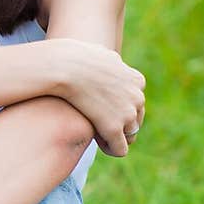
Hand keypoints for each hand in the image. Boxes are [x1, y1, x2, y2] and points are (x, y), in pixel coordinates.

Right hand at [50, 38, 144, 157]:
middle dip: (119, 124)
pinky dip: (110, 149)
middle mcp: (137, 97)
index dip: (118, 108)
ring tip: (96, 133)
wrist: (66, 67)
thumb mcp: (103, 55)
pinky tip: (97, 142)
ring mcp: (128, 114)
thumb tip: (114, 62)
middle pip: (135, 120)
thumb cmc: (77, 58)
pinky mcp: (115, 128)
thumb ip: (112, 63)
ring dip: (115, 137)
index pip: (136, 102)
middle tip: (98, 123)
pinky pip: (120, 149)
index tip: (101, 108)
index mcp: (137, 81)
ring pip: (129, 136)